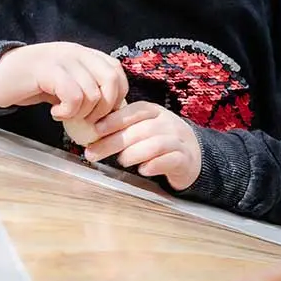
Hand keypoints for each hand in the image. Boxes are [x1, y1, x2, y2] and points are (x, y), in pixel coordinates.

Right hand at [0, 43, 127, 120]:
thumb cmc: (33, 83)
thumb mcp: (66, 83)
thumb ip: (88, 89)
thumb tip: (111, 110)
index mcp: (85, 54)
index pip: (117, 72)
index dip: (116, 96)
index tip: (101, 114)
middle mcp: (77, 52)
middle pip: (111, 80)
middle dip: (105, 108)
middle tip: (88, 121)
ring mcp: (62, 59)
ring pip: (93, 92)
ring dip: (82, 113)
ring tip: (66, 116)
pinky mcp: (47, 70)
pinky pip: (73, 95)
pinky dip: (68, 111)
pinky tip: (55, 114)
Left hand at [84, 101, 201, 190]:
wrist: (192, 154)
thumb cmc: (159, 140)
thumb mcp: (143, 128)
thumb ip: (123, 128)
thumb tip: (88, 132)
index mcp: (154, 112)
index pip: (134, 110)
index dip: (114, 119)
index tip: (94, 130)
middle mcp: (167, 123)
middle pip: (140, 130)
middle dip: (113, 142)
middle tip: (92, 154)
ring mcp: (178, 141)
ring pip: (156, 144)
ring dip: (134, 153)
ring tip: (121, 161)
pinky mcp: (185, 159)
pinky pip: (170, 160)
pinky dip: (154, 165)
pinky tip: (142, 170)